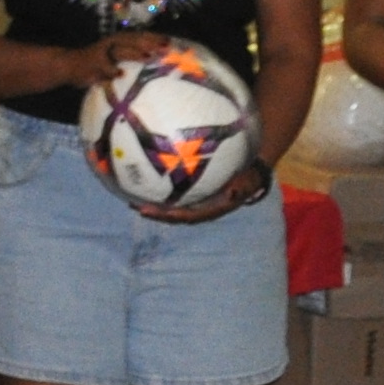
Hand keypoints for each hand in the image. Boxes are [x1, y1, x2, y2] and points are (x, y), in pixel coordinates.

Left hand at [146, 151, 276, 226]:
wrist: (252, 167)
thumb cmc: (250, 173)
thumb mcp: (249, 180)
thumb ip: (243, 187)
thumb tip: (232, 193)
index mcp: (212, 208)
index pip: (189, 216)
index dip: (172, 217)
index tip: (156, 213)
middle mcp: (201, 206)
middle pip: (175, 214)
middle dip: (156, 213)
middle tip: (135, 206)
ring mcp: (195, 199)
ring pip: (171, 204)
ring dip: (153, 203)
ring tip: (131, 197)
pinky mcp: (192, 190)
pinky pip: (173, 192)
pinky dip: (158, 188)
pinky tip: (143, 177)